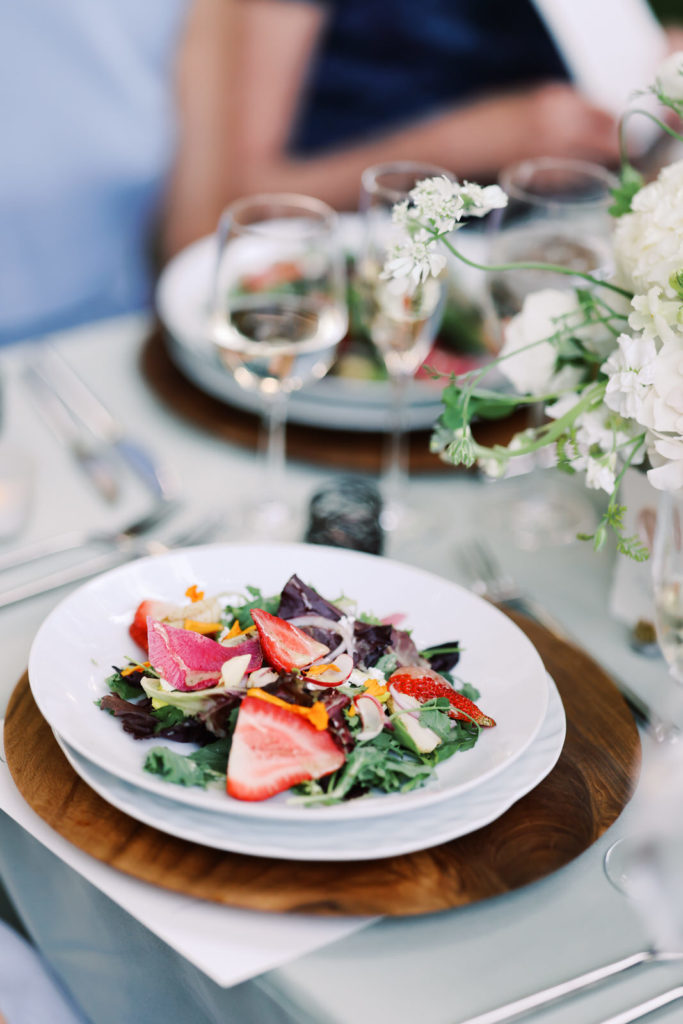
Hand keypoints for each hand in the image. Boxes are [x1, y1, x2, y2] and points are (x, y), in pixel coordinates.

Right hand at [464, 82, 620, 170]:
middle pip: (608, 141)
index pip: (606, 114)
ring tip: (584, 168)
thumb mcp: (531, 101)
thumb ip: (562, 110)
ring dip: (593, 166)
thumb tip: (593, 124)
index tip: (616, 134)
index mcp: (558, 99)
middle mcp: (561, 124)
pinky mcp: (539, 178)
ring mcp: (550, 153)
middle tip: (614, 157)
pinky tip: (558, 178)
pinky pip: (568, 181)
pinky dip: (571, 179)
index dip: (614, 126)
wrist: (460, 142)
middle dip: (613, 150)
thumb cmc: (490, 120)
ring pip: (591, 163)